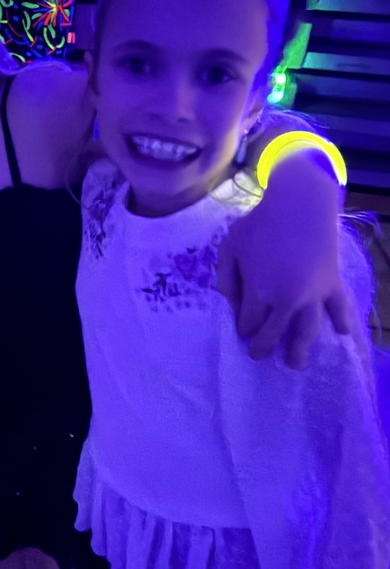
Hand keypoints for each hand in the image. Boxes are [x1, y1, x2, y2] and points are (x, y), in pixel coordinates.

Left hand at [217, 162, 349, 368]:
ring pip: (306, 330)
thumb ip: (227, 280)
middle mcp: (286, 300)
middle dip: (264, 348)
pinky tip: (341, 333)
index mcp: (259, 291)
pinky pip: (339, 307)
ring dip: (300, 348)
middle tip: (259, 356)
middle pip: (275, 333)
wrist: (299, 203)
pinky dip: (341, 321)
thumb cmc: (259, 224)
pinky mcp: (332, 284)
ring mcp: (313, 294)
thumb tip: (233, 306)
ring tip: (295, 364)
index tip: (243, 332)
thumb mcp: (230, 248)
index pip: (249, 323)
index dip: (244, 330)